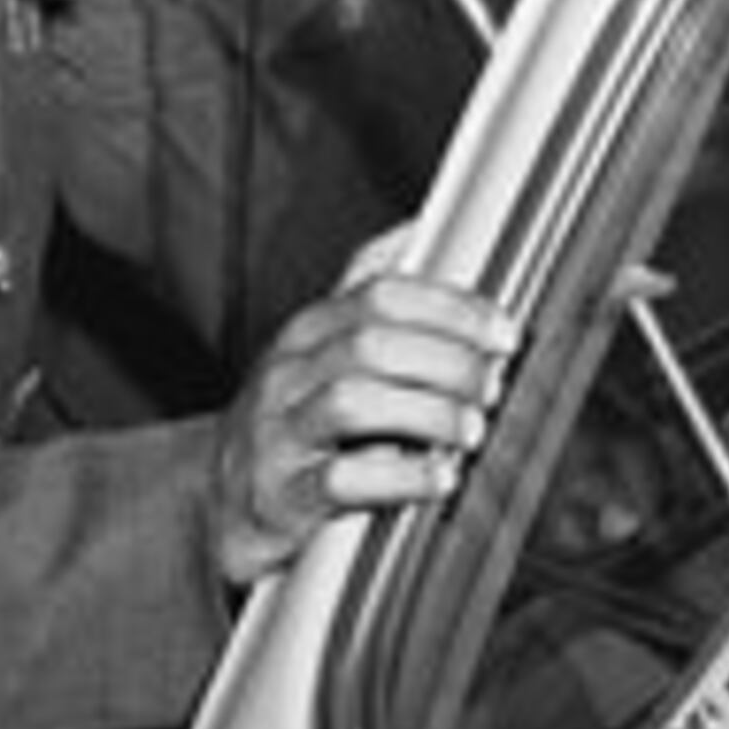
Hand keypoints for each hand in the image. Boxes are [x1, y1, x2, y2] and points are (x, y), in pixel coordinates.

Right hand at [212, 225, 519, 591]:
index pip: (381, 295)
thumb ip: (363, 295)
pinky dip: (400, 477)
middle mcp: (289, 372)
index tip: (503, 333)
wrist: (224, 500)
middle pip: (371, 343)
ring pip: (351, 402)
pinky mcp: (282, 494)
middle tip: (491, 386)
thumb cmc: (291, 419)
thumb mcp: (318, 351)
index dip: (450, 309)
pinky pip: (340, 480)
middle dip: (446, 361)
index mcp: (308, 330)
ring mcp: (280, 433)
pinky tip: (440, 479)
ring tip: (472, 431)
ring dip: (427, 412)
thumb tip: (414, 228)